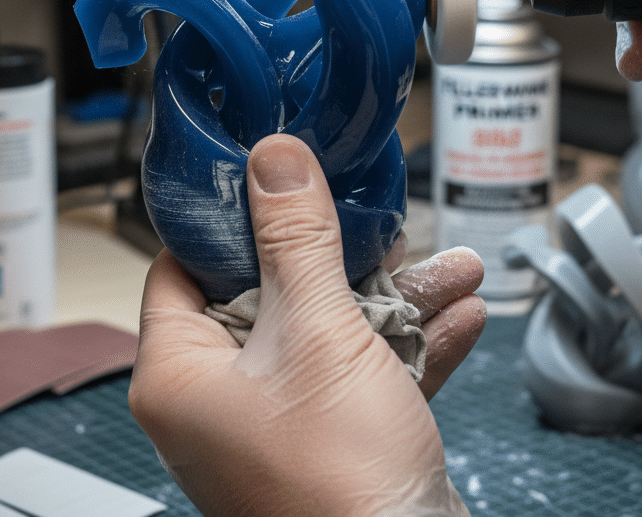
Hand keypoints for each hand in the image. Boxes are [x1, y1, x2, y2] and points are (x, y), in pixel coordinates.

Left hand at [130, 133, 485, 516]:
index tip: (274, 182)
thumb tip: (272, 160)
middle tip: (379, 222)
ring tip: (448, 266)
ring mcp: (278, 423)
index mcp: (182, 374)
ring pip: (329, 330)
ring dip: (394, 297)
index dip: (229, 222)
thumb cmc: (338, 481)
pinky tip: (459, 315)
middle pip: (271, 293)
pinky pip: (362, 373)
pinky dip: (407, 345)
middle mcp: (220, 401)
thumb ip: (295, 237)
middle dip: (343, 257)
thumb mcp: (318, 330)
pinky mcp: (331, 441)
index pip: (184, 268)